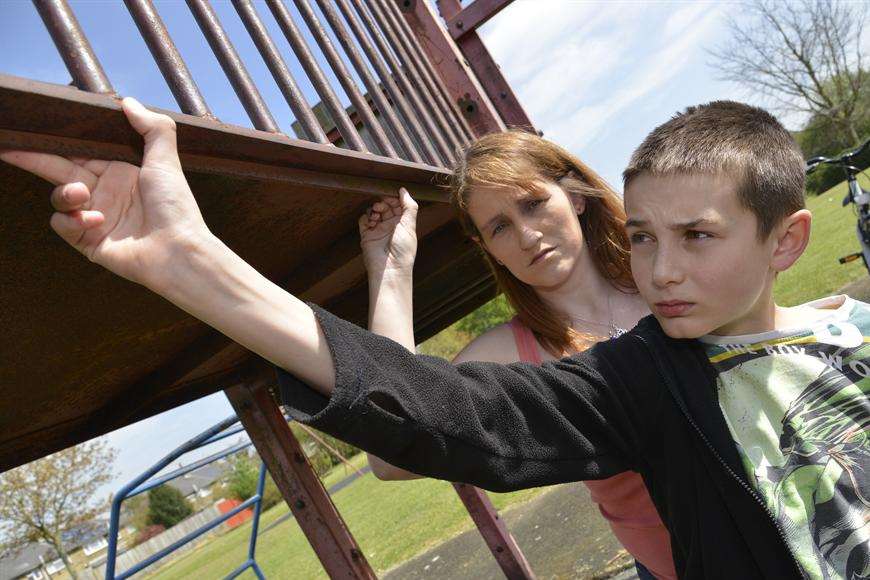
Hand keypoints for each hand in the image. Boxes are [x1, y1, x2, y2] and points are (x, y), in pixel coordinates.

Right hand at [0, 97, 210, 290]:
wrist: (177, 250)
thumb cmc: (175, 206)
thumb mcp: (166, 161)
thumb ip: (152, 128)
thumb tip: (126, 101)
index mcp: (121, 172)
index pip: (81, 152)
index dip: (60, 141)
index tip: (38, 128)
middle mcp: (106, 193)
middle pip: (60, 170)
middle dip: (35, 158)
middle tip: (10, 148)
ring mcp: (96, 217)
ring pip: (60, 197)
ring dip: (64, 194)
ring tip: (81, 194)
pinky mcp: (89, 241)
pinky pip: (63, 224)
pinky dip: (73, 220)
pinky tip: (95, 221)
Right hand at [358, 188, 418, 277]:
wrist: (390, 268)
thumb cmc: (403, 249)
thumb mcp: (410, 225)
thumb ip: (409, 206)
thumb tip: (404, 190)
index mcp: (402, 223)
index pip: (398, 205)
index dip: (394, 199)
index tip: (392, 195)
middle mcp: (390, 226)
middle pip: (385, 206)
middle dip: (383, 202)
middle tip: (382, 205)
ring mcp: (378, 230)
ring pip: (373, 211)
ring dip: (374, 209)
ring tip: (376, 214)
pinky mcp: (366, 235)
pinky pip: (363, 220)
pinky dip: (366, 217)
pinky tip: (371, 222)